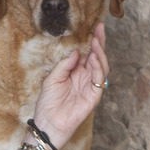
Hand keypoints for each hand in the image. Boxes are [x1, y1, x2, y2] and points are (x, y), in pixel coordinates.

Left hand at [31, 22, 109, 148]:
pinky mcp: (94, 96)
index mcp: (76, 72)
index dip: (92, 41)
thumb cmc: (48, 103)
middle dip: (100, 42)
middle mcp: (85, 77)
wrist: (49, 123)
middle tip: (100, 29)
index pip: (87, 53)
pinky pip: (99, 80)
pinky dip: (98, 68)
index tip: (95, 26)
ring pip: (101, 66)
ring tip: (96, 42)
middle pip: (97, 57)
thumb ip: (64, 65)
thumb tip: (77, 52)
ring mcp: (91, 86)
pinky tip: (94, 58)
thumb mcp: (52, 78)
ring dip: (100, 53)